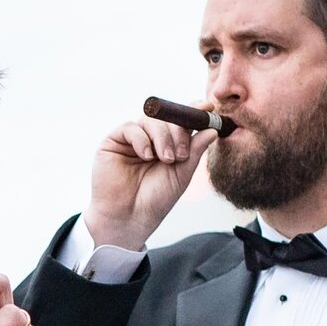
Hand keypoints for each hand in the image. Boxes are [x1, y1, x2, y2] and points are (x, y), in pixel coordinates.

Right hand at [85, 116, 211, 252]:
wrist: (129, 218)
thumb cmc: (155, 199)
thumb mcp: (182, 173)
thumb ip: (195, 150)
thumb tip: (213, 130)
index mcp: (168, 144)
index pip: (181, 121)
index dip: (194, 111)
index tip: (208, 107)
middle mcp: (150, 138)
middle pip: (167, 117)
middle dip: (178, 131)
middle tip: (181, 154)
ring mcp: (132, 139)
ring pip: (150, 120)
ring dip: (162, 137)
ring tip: (165, 160)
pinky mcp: (113, 141)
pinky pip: (130, 128)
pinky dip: (141, 139)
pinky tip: (146, 156)